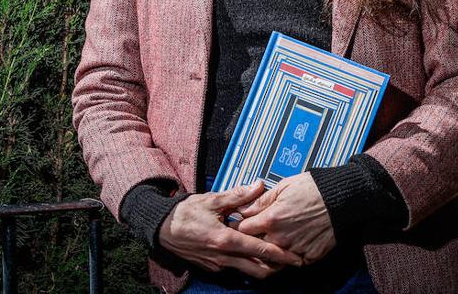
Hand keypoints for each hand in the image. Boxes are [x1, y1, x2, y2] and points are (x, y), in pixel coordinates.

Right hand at [158, 182, 304, 278]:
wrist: (160, 228)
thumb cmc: (185, 213)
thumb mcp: (212, 200)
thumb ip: (238, 196)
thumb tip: (259, 186)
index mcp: (226, 239)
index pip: (261, 251)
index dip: (281, 255)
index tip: (297, 258)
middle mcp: (224, 257)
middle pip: (259, 269)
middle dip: (277, 266)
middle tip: (290, 259)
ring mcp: (218, 265)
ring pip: (247, 271)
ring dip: (262, 265)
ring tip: (274, 256)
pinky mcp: (212, 267)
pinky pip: (234, 268)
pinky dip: (246, 263)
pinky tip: (249, 252)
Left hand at [234, 173, 335, 264]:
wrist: (340, 199)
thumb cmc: (312, 189)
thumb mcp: (282, 187)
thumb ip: (260, 200)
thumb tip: (242, 208)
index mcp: (271, 219)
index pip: (242, 229)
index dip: (239, 225)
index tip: (239, 222)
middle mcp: (281, 238)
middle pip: (255, 246)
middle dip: (251, 240)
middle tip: (252, 232)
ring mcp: (295, 249)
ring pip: (272, 257)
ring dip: (268, 251)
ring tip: (270, 241)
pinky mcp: (308, 257)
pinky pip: (291, 262)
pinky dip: (287, 257)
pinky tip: (286, 247)